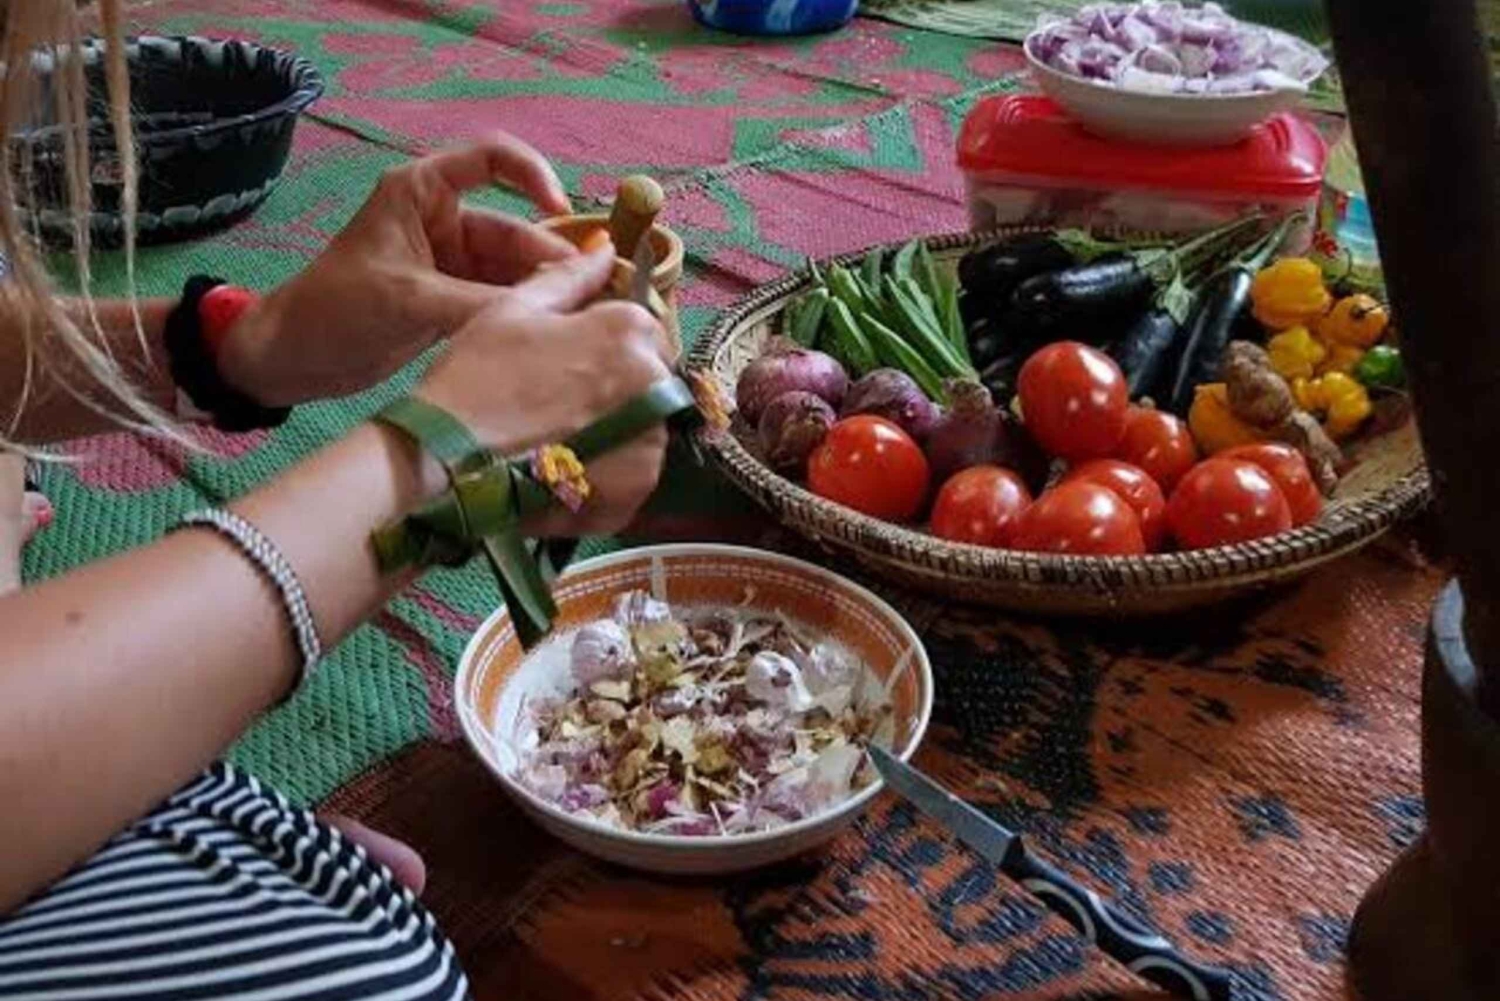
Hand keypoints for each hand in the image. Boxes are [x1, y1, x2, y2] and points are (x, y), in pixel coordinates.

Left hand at [218, 134, 575, 406]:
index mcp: (422, 193)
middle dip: (550, 256)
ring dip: (543, 289)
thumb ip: (481, 305)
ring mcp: (451, 264)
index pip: (492, 160)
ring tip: (584, 314)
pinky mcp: (453, 301)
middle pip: (514, 228)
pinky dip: (525, 313)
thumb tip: (549, 314)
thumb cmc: (334, 309)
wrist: (291, 359)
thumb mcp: (410, 301)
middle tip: (594, 289)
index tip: (561, 208)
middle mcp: (443, 221)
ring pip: (513, 269)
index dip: (533, 174)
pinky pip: (501, 300)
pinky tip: (555, 330)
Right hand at [416, 247, 672, 536]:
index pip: (641, 327)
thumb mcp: (516, 308)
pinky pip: (634, 468)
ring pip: (644, 423)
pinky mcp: (638, 486)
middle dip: (614, 383)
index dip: (604, 340)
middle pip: (647, 376)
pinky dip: (608, 467)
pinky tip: (567, 464)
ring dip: (614, 425)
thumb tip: (607, 248)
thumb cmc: (477, 375)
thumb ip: (571, 277)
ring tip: (559, 435)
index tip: (568, 359)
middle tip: (557, 401)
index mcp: (629, 329)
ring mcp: (651, 439)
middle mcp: (653, 382)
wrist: (449, 458)